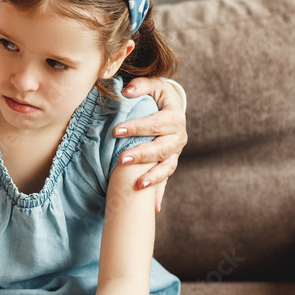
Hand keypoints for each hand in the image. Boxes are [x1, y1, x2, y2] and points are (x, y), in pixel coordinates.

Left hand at [115, 77, 187, 211]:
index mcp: (174, 117)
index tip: (116, 131)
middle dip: (141, 154)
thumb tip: (126, 90)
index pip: (156, 123)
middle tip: (121, 159)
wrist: (171, 109)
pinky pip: (165, 181)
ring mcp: (175, 153)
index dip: (137, 127)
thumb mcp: (153, 86)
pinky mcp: (170, 164)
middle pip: (161, 148)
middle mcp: (178, 137)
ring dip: (152, 177)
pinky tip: (154, 208)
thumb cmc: (157, 96)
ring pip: (166, 167)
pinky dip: (159, 194)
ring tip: (137, 186)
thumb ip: (140, 85)